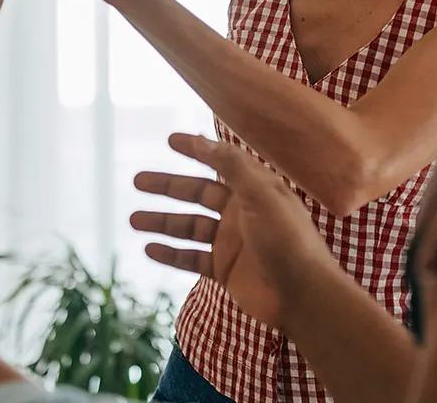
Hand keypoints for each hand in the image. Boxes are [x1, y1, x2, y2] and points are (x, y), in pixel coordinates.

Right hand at [131, 133, 332, 327]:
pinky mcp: (225, 269)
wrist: (302, 295)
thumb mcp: (262, 195)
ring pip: (189, 227)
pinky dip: (170, 253)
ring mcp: (232, 242)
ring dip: (162, 222)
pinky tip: (149, 248)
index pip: (221, 163)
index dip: (198, 150)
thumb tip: (204, 140)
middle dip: (169, 187)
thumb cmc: (288, 240)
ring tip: (133, 219)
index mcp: (254, 190)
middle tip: (138, 181)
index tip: (171, 140)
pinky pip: (191, 258)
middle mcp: (241, 212)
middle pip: (198, 194)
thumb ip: (232, 167)